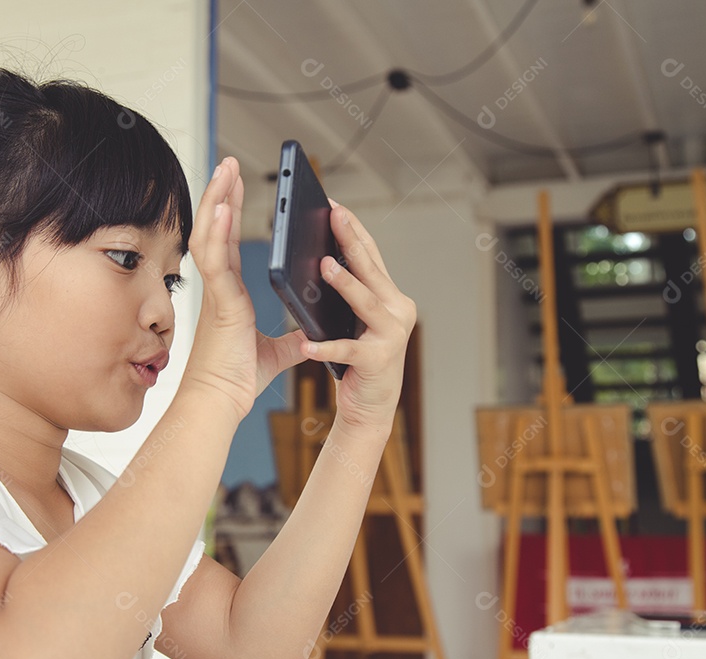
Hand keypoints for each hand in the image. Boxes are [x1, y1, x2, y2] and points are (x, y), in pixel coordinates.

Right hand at [182, 158, 302, 419]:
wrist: (221, 402)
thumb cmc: (236, 380)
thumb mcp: (276, 352)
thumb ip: (292, 339)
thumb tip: (308, 334)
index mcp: (230, 295)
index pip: (227, 243)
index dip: (230, 213)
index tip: (234, 188)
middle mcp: (220, 288)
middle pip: (214, 229)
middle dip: (221, 194)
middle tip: (228, 164)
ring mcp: (216, 293)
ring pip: (209, 235)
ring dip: (216, 201)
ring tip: (225, 170)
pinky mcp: (219, 303)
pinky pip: (214, 261)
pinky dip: (217, 232)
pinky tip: (223, 207)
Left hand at [303, 201, 416, 434]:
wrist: (371, 407)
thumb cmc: (357, 360)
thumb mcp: (351, 320)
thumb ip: (343, 294)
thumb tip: (317, 260)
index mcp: (390, 296)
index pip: (371, 255)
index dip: (353, 229)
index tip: (334, 204)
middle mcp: (398, 309)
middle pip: (370, 269)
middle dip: (351, 240)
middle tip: (333, 215)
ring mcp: (392, 335)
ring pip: (365, 303)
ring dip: (345, 283)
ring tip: (323, 265)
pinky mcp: (378, 361)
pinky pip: (347, 350)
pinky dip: (326, 347)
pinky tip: (306, 344)